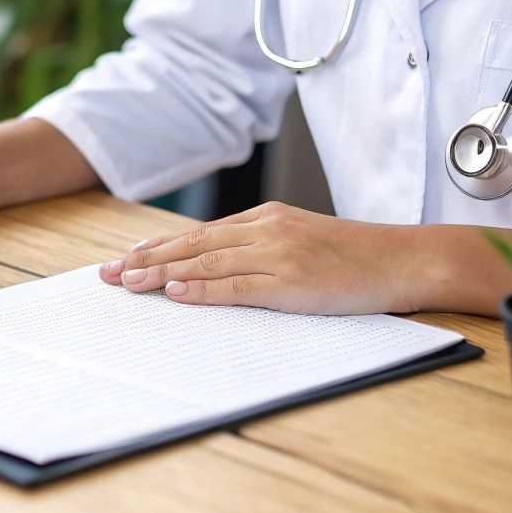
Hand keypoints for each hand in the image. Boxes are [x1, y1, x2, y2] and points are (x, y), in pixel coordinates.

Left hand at [98, 202, 425, 314]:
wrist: (403, 260)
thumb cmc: (353, 257)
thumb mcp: (300, 241)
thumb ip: (258, 248)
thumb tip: (213, 267)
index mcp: (265, 219)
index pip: (199, 234)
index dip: (158, 246)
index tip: (124, 257)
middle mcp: (266, 231)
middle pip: (192, 245)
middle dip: (145, 259)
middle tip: (107, 274)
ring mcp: (278, 255)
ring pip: (206, 263)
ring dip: (162, 275)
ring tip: (128, 283)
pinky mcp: (292, 282)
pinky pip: (238, 286)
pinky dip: (204, 290)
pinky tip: (176, 293)